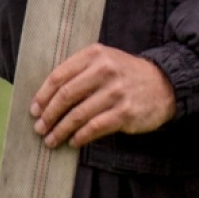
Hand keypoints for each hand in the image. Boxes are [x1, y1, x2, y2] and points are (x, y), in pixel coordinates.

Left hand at [28, 43, 173, 148]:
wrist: (164, 84)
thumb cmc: (126, 75)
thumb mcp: (105, 60)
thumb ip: (79, 71)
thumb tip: (47, 97)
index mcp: (95, 55)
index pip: (59, 76)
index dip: (43, 95)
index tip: (34, 109)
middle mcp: (105, 70)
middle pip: (66, 96)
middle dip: (49, 115)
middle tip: (39, 128)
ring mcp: (116, 92)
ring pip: (78, 115)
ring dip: (60, 130)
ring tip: (51, 140)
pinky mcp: (125, 113)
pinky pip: (94, 128)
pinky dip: (80, 137)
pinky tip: (73, 142)